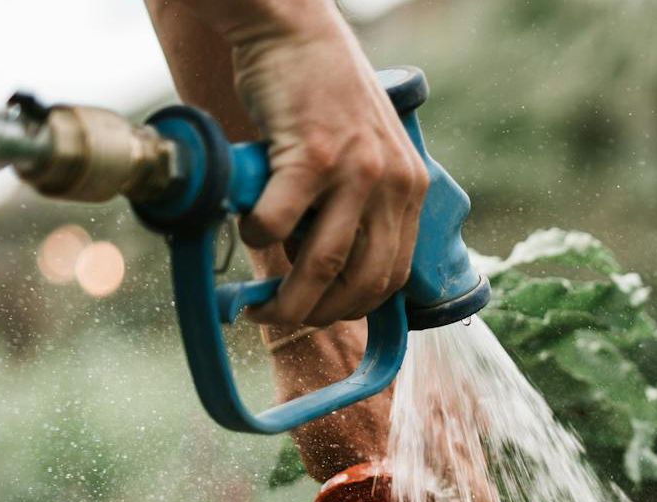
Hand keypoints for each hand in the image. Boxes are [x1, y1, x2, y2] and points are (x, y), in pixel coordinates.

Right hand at [175, 1, 428, 326]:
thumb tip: (320, 272)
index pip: (393, 274)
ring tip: (257, 305)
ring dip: (285, 298)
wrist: (293, 30)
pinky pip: (277, 224)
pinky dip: (256, 240)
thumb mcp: (361, 152)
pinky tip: (247, 229)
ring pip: (321, 266)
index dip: (355, 307)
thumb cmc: (316, 95)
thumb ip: (354, 205)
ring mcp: (355, 170)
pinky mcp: (312, 155)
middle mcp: (392, 182)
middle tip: (280, 316)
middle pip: (361, 282)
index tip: (322, 316)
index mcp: (409, 187)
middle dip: (318, 315)